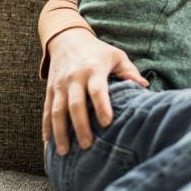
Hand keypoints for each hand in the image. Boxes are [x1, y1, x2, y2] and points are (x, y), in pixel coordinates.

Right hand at [42, 27, 147, 154]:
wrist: (67, 38)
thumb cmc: (97, 51)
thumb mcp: (116, 56)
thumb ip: (130, 72)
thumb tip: (144, 87)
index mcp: (93, 69)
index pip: (97, 90)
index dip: (102, 106)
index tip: (107, 123)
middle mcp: (74, 77)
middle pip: (75, 104)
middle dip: (80, 126)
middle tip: (87, 145)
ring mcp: (60, 84)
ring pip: (57, 110)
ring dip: (60, 132)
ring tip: (64, 152)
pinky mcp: (50, 89)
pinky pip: (46, 110)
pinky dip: (46, 127)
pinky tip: (47, 143)